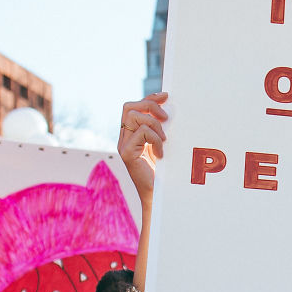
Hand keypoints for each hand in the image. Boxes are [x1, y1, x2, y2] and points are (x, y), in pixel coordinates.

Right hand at [118, 92, 168, 207]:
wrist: (157, 195)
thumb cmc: (162, 172)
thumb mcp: (161, 145)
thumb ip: (160, 129)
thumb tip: (168, 110)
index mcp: (131, 134)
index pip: (134, 107)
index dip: (149, 98)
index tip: (166, 96)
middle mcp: (123, 138)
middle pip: (129, 107)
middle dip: (149, 105)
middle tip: (166, 118)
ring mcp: (123, 145)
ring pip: (134, 117)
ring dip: (154, 125)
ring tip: (164, 141)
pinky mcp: (126, 153)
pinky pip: (141, 133)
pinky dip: (155, 140)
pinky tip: (161, 154)